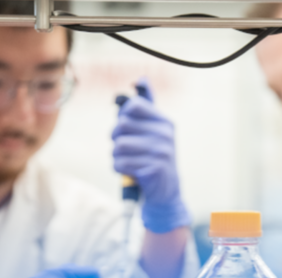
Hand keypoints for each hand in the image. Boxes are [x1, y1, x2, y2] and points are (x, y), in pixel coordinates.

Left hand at [112, 78, 190, 233]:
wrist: (165, 192)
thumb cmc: (153, 158)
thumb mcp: (153, 131)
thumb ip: (145, 108)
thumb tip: (140, 80)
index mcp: (164, 122)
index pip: (133, 106)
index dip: (123, 117)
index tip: (126, 128)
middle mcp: (165, 134)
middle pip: (121, 125)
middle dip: (116, 139)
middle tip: (125, 149)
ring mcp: (161, 152)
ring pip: (118, 146)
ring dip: (116, 156)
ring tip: (127, 161)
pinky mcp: (154, 169)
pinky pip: (120, 163)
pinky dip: (119, 169)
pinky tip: (129, 171)